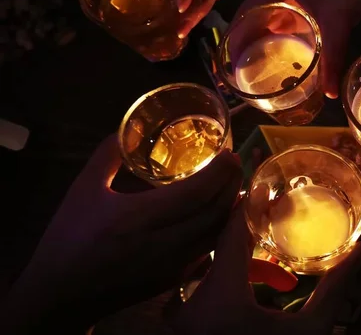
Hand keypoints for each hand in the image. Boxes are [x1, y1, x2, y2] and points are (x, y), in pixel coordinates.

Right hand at [1, 135, 241, 332]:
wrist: (61, 294)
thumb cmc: (69, 237)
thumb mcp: (83, 189)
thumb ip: (108, 155)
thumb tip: (130, 130)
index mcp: (138, 217)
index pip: (196, 193)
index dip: (219, 171)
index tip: (229, 153)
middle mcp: (162, 244)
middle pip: (214, 213)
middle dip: (232, 184)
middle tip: (235, 163)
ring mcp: (171, 266)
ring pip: (216, 234)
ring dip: (230, 207)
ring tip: (232, 184)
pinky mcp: (172, 279)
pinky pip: (208, 250)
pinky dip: (219, 229)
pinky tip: (217, 213)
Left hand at [172, 206, 360, 334]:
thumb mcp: (310, 333)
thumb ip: (335, 289)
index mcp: (219, 296)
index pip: (230, 228)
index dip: (249, 199)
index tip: (264, 175)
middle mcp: (188, 299)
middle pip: (218, 243)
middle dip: (248, 222)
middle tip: (273, 205)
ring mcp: (180, 313)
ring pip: (211, 263)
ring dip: (243, 251)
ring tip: (273, 246)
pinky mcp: (183, 323)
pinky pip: (204, 284)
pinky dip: (232, 276)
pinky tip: (262, 280)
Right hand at [238, 0, 360, 97]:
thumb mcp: (338, 21)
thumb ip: (332, 57)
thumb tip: (331, 94)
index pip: (242, 19)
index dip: (235, 46)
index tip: (232, 72)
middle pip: (248, 22)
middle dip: (245, 49)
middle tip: (242, 79)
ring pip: (262, 23)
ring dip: (258, 45)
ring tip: (254, 73)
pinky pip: (277, 22)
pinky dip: (275, 40)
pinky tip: (277, 59)